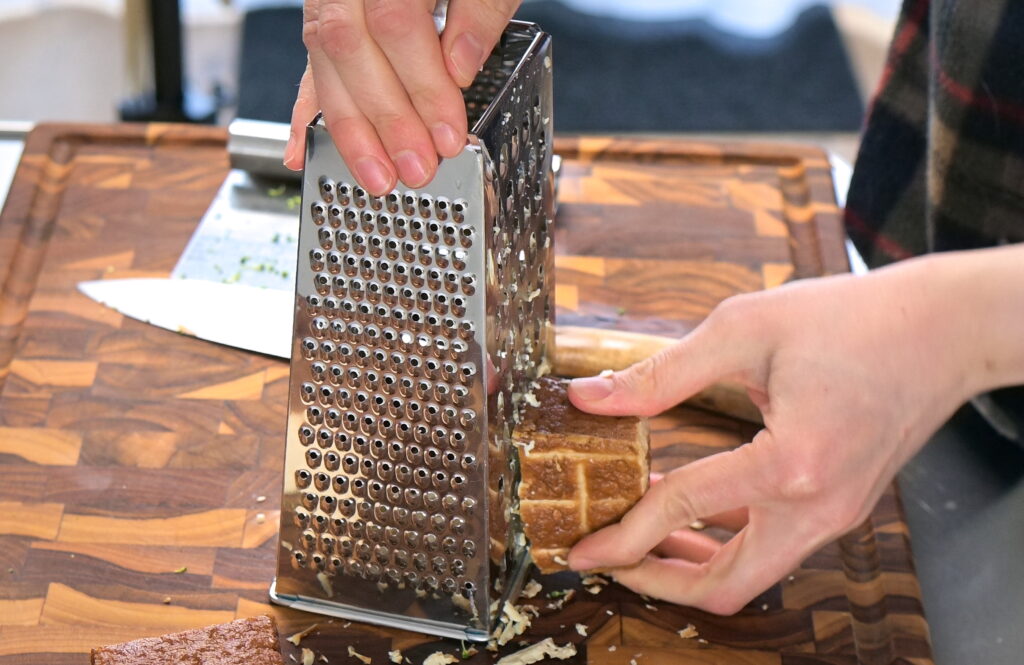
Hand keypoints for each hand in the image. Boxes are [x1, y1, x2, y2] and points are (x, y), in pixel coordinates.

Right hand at [286, 0, 520, 193]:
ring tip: (375, 176)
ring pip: (321, 56)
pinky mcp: (326, 11)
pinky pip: (312, 59)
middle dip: (384, 117)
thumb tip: (459, 69)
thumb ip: (479, 8)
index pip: (395, 21)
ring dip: (348, 126)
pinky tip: (298, 152)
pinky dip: (308, 109)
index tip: (449, 131)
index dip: (422, 84)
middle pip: (348, 45)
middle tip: (416, 167)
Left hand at [564, 253, 994, 613]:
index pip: (683, 509)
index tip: (578, 550)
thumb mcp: (744, 330)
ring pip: (754, 573)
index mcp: (791, 462)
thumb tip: (590, 398)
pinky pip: (775, 544)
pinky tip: (692, 510)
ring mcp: (837, 513)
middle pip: (727, 585)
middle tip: (608, 559)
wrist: (945, 328)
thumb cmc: (851, 318)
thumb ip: (662, 372)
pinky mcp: (843, 505)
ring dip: (692, 566)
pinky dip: (727, 540)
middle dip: (656, 581)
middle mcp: (819, 505)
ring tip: (640, 538)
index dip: (621, 533)